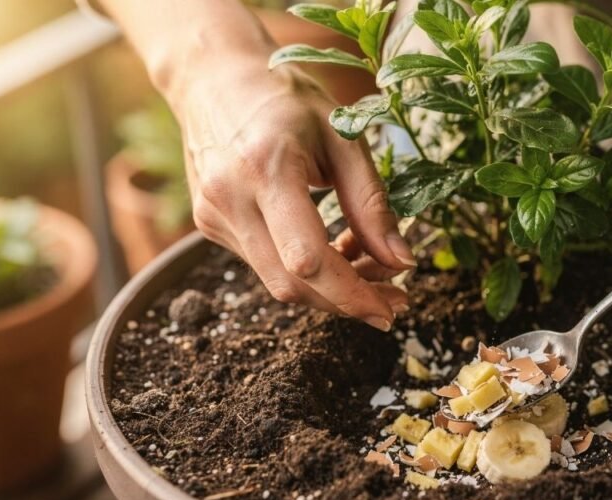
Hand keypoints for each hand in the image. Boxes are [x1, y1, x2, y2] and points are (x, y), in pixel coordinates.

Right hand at [176, 51, 413, 330]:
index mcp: (265, 169)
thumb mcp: (343, 137)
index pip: (307, 260)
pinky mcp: (210, 226)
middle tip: (393, 296)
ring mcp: (213, 216)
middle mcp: (230, 199)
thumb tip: (402, 262)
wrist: (213, 78)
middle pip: (292, 285)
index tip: (391, 308)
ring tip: (368, 263)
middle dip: (348, 300)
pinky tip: (334, 249)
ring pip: (278, 284)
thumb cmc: (287, 99)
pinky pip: (266, 266)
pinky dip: (306, 271)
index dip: (352, 294)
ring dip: (330, 288)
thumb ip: (372, 203)